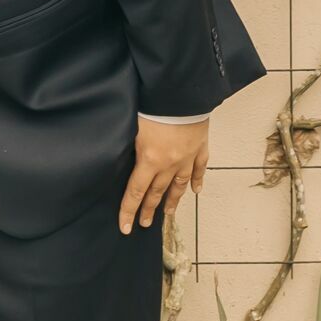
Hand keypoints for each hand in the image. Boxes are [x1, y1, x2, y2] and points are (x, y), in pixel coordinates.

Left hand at [119, 116, 208, 233]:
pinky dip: (198, 180)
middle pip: (157, 192)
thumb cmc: (154, 105)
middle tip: (145, 223)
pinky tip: (196, 190)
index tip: (126, 227)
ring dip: (173, 200)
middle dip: (149, 209)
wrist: (182, 92)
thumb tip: (120, 159)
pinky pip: (200, 167)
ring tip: (169, 213)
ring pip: (179, 184)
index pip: (136, 191)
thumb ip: (130, 147)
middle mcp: (169, 164)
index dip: (129, 211)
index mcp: (150, 160)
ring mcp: (187, 157)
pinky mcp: (200, 147)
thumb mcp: (133, 127)